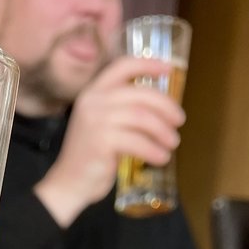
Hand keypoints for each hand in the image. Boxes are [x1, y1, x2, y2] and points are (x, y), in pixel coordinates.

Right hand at [34, 56, 185, 227]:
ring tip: (172, 143)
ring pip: (143, 118)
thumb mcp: (103, 125)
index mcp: (93, 93)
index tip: (168, 70)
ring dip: (163, 131)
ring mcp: (96, 121)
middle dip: (165, 106)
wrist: (69, 184)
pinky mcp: (101, 141)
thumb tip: (162, 106)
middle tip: (179, 121)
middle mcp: (93, 101)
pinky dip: (154, 150)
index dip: (147, 64)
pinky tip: (161, 157)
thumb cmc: (91, 157)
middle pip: (140, 93)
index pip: (122, 66)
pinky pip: (138, 141)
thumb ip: (123, 110)